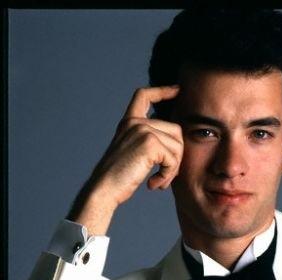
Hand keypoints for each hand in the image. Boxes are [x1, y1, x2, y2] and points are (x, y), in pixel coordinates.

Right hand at [68, 86, 182, 234]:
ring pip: (178, 147)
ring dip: (172, 169)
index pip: (144, 96)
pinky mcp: (150, 143)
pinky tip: (154, 184)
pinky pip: (173, 159)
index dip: (162, 90)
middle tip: (165, 175)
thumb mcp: (132, 153)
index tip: (177, 89)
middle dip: (177, 156)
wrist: (104, 189)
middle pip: (176, 131)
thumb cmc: (118, 178)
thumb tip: (177, 141)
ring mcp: (143, 130)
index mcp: (129, 123)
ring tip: (159, 182)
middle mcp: (135, 123)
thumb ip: (148, 142)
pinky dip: (168, 175)